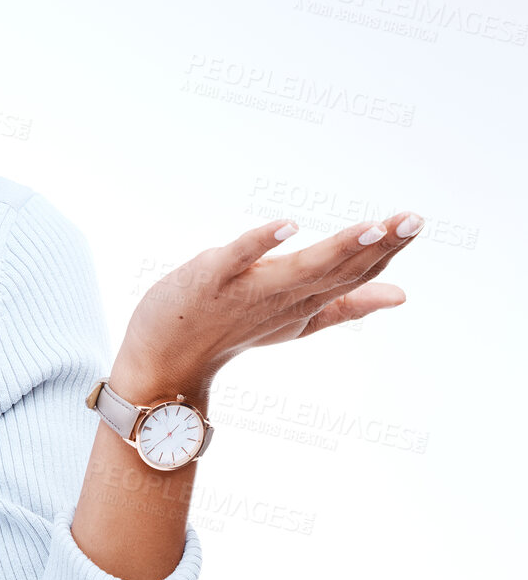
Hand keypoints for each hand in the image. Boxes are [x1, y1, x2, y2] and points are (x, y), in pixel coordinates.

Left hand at [115, 210, 422, 393]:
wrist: (165, 360)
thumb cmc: (230, 330)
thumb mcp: (296, 320)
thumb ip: (346, 305)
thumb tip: (400, 295)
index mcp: (304, 304)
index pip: (354, 275)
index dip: (386, 251)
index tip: (415, 222)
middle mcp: (282, 299)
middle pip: (336, 270)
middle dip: (377, 245)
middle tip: (413, 219)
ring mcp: (247, 290)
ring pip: (299, 268)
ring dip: (335, 247)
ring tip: (371, 226)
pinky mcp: (211, 279)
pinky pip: (237, 259)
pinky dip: (260, 244)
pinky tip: (287, 226)